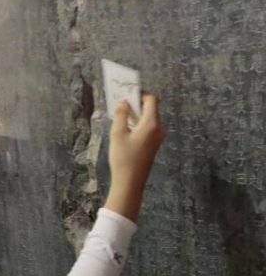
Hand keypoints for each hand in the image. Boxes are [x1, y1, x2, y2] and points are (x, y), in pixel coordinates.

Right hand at [104, 93, 166, 222]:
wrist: (130, 182)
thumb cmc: (123, 157)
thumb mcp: (117, 134)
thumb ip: (121, 115)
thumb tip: (123, 102)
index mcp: (151, 124)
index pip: (151, 99)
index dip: (140, 93)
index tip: (126, 93)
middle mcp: (158, 128)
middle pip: (151, 107)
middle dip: (136, 102)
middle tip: (120, 102)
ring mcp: (157, 137)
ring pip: (148, 117)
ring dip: (136, 113)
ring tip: (120, 114)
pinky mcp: (153, 143)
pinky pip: (148, 126)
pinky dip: (138, 122)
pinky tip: (125, 127)